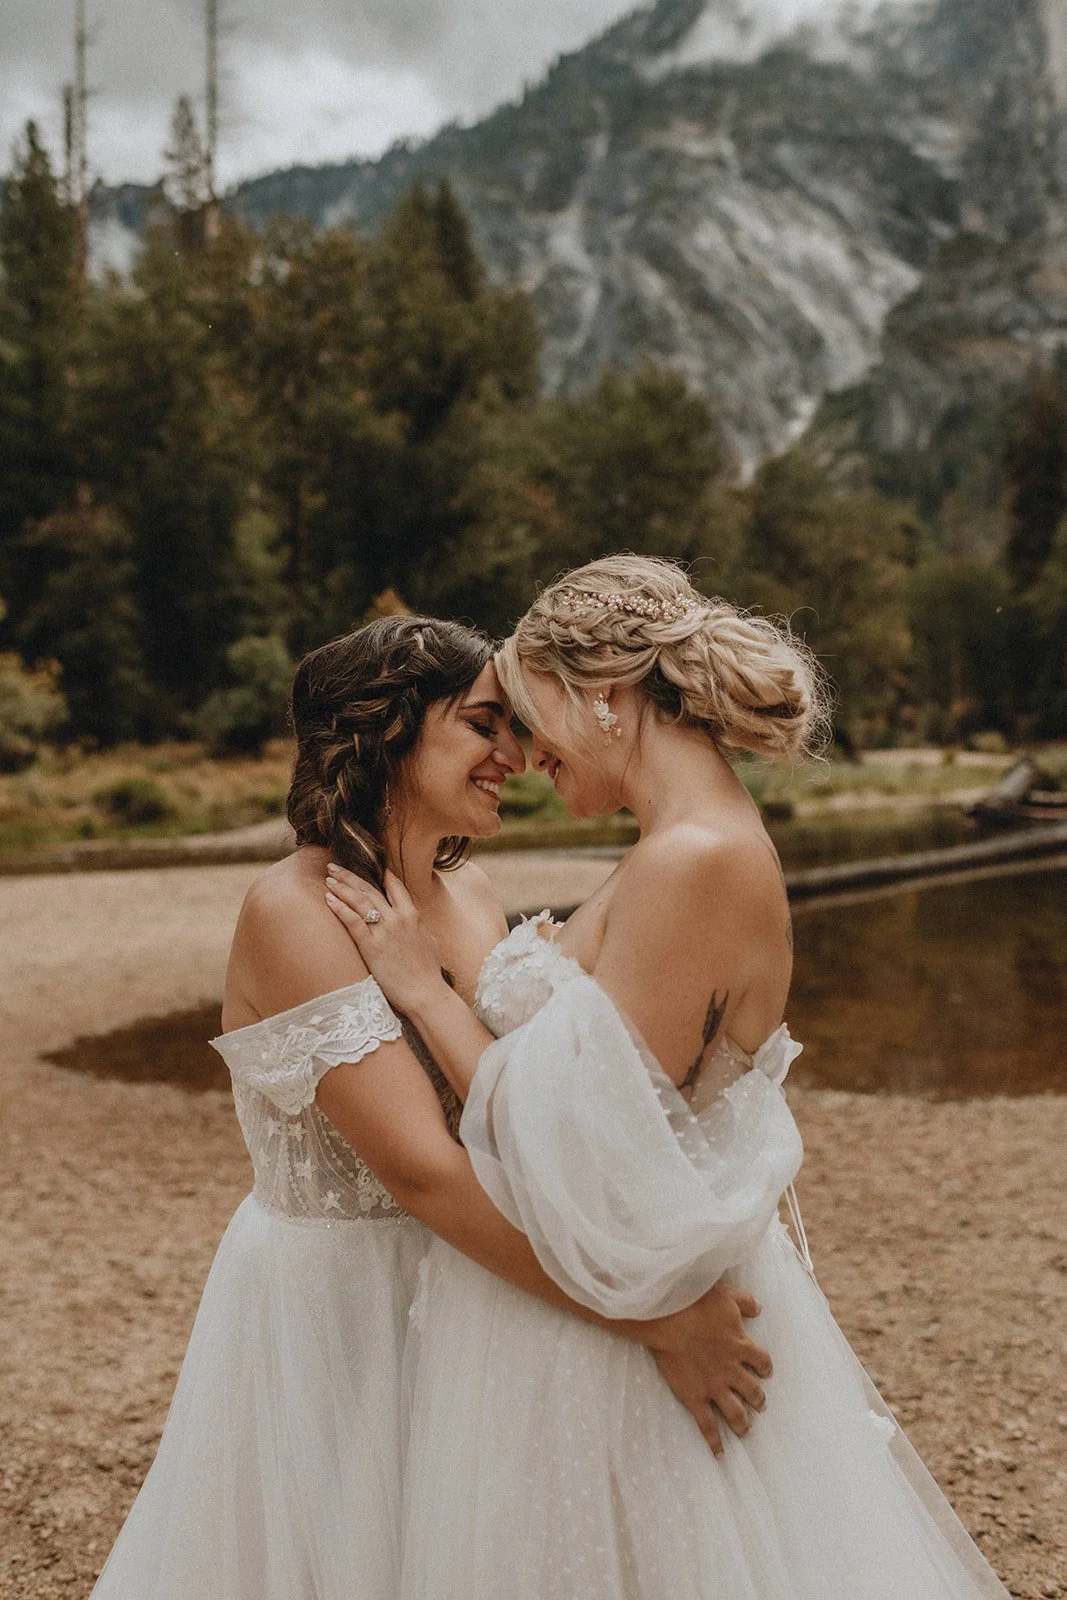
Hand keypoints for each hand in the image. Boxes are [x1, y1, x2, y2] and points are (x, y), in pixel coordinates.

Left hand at [325, 863, 446, 1016]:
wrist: (426, 993)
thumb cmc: (429, 972)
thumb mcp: (429, 941)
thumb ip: (418, 927)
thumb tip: (414, 920)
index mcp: (412, 915)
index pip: (395, 887)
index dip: (381, 875)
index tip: (369, 867)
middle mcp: (397, 918)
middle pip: (369, 890)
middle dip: (350, 876)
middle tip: (334, 866)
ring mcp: (384, 931)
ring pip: (359, 901)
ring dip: (342, 887)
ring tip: (328, 878)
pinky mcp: (372, 947)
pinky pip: (353, 921)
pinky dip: (340, 908)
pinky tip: (329, 899)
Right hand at [646, 1283, 771, 1457]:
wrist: (668, 1318)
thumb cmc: (696, 1303)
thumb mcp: (728, 1296)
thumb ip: (746, 1303)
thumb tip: (759, 1308)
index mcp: (742, 1346)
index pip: (762, 1362)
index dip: (765, 1368)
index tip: (764, 1371)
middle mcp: (732, 1370)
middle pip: (753, 1391)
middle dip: (758, 1399)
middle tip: (759, 1404)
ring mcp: (714, 1386)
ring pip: (736, 1412)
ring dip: (743, 1423)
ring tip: (746, 1430)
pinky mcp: (695, 1397)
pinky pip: (708, 1425)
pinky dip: (715, 1442)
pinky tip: (720, 1454)